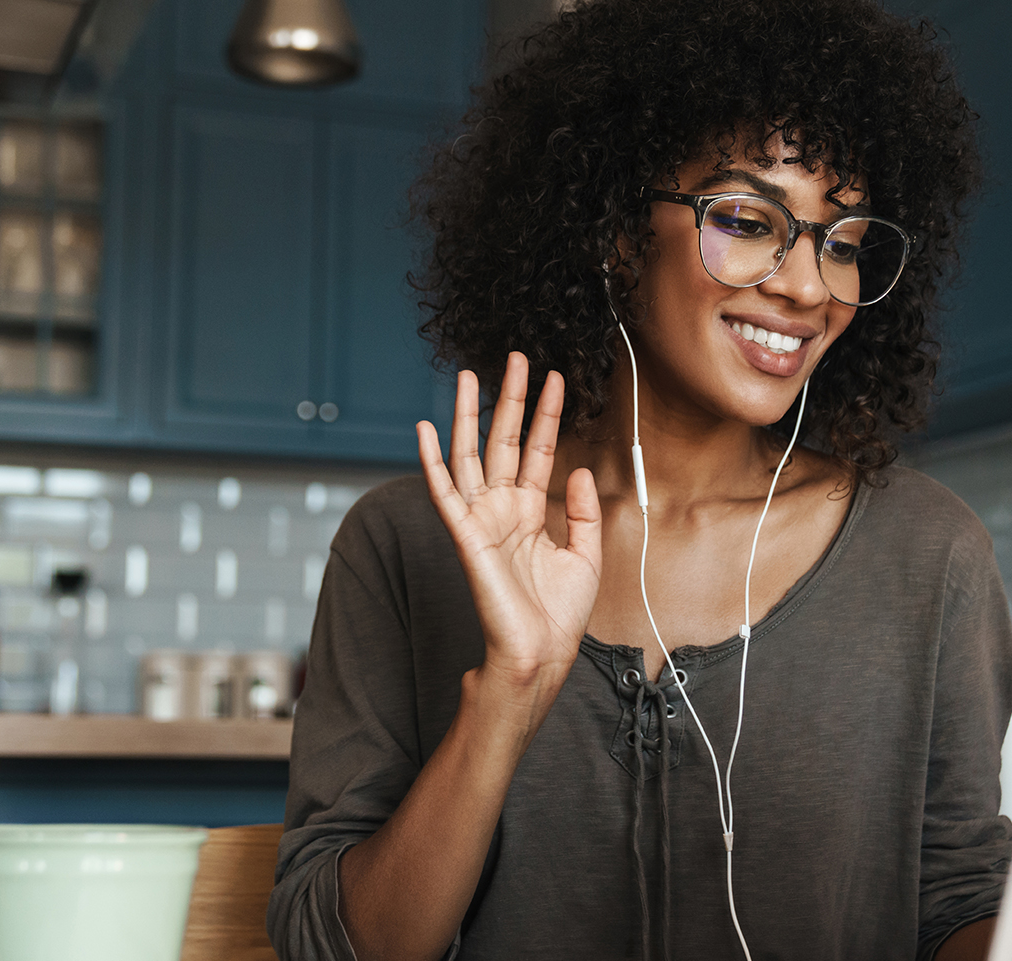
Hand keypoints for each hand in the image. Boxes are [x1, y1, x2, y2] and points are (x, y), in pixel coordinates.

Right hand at [416, 353, 601, 688]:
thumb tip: (579, 469)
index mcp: (531, 511)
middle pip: (503, 441)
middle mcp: (503, 509)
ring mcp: (482, 519)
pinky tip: (426, 429)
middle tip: (515, 358)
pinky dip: (431, 461)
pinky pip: (444, 492)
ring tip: (470, 376)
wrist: (540, 652)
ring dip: (468, 415)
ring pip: (470, 455)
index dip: (547, 415)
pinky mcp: (467, 536)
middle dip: (510, 400)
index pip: (539, 450)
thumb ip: (581, 510)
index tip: (556, 380)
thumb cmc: (558, 614)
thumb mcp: (586, 554)